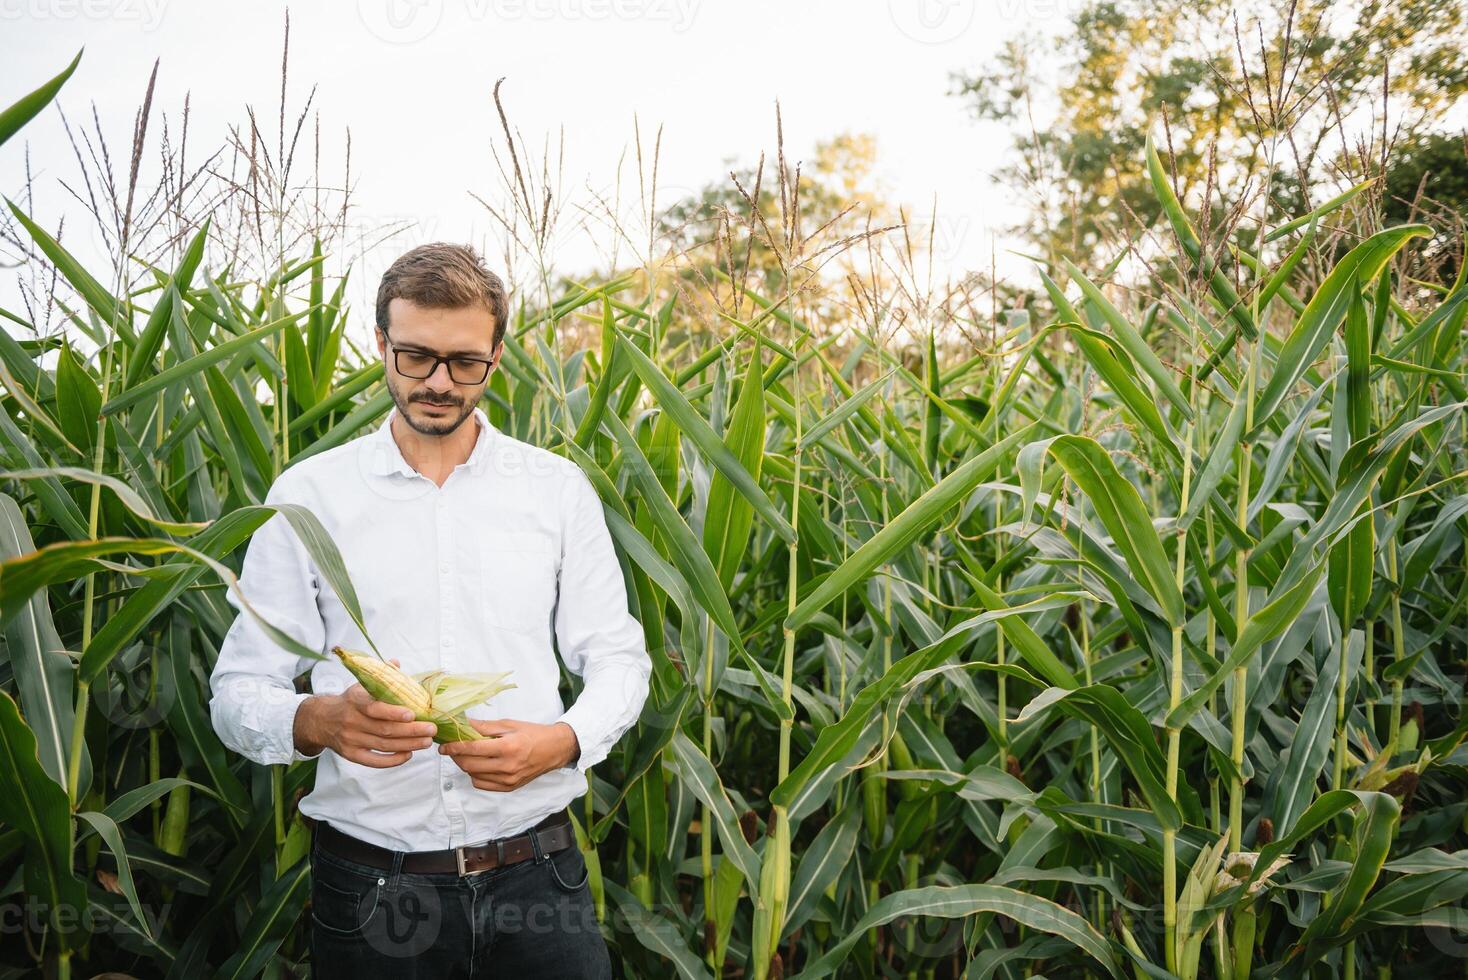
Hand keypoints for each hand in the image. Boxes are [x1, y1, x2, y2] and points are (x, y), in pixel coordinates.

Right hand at [294, 659, 438, 767]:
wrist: (320, 720)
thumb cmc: (348, 701)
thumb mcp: (359, 685)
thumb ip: (379, 676)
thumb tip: (396, 663)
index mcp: (355, 701)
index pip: (374, 708)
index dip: (394, 713)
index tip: (413, 714)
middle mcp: (352, 721)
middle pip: (385, 730)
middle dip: (411, 731)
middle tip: (432, 729)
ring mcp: (351, 740)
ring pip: (384, 745)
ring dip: (408, 744)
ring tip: (426, 742)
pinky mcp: (351, 755)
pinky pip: (374, 761)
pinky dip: (392, 760)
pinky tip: (408, 754)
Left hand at [438, 719, 580, 790]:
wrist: (554, 750)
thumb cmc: (533, 734)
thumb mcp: (509, 725)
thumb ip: (484, 727)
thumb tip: (461, 723)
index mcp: (508, 747)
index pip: (472, 749)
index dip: (454, 746)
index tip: (444, 744)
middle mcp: (507, 766)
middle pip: (469, 764)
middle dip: (455, 756)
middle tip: (451, 747)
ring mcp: (508, 780)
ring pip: (473, 775)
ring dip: (464, 765)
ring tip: (466, 754)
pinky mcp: (508, 788)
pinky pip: (482, 784)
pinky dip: (475, 775)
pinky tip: (479, 765)